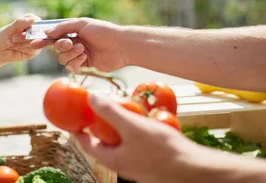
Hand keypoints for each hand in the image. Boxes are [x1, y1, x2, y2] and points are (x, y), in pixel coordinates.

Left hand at [0, 14, 44, 62]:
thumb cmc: (4, 36)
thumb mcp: (10, 28)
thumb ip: (21, 23)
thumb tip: (32, 20)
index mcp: (30, 20)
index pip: (37, 21)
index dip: (32, 27)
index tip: (23, 30)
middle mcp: (35, 30)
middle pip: (37, 33)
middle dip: (24, 37)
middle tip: (13, 38)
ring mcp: (36, 40)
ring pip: (35, 42)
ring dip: (21, 43)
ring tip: (11, 43)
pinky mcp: (35, 50)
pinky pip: (33, 49)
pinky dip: (22, 48)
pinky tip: (15, 48)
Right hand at [35, 17, 128, 72]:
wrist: (120, 45)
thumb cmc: (103, 31)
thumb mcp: (82, 24)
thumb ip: (63, 27)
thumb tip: (47, 32)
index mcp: (73, 33)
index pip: (54, 37)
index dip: (43, 40)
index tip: (34, 43)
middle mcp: (74, 44)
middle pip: (56, 49)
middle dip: (61, 46)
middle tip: (70, 42)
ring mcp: (78, 56)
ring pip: (62, 59)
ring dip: (70, 54)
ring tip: (83, 49)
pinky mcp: (84, 67)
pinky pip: (71, 68)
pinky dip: (76, 62)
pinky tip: (85, 57)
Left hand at [74, 94, 196, 182]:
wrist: (194, 170)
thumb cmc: (162, 149)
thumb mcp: (132, 126)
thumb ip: (109, 112)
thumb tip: (89, 97)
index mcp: (111, 159)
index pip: (84, 143)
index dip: (76, 128)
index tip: (71, 115)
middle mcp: (122, 164)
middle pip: (101, 142)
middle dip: (97, 125)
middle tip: (96, 107)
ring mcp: (137, 163)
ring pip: (120, 142)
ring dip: (117, 126)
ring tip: (120, 108)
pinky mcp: (151, 161)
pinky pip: (135, 143)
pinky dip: (133, 130)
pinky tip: (143, 118)